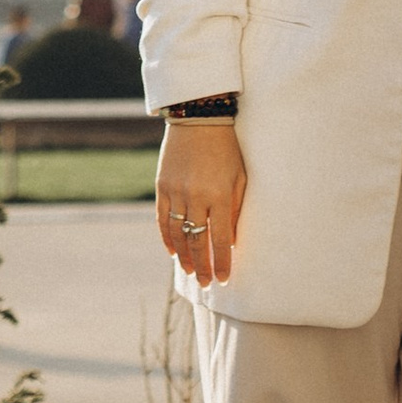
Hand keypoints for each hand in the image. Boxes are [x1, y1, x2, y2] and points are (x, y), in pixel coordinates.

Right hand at [155, 116, 243, 285]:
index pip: (221, 239)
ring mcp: (177, 191)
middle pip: (198, 241)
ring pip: (178, 233)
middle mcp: (197, 196)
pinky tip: (173, 251)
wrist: (198, 119)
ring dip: (184, 256)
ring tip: (190, 272)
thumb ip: (236, 209)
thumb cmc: (226, 149)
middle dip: (202, 266)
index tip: (223, 278)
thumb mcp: (239, 177)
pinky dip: (167, 237)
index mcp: (220, 195)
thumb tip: (232, 242)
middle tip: (205, 283)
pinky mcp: (163, 185)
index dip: (222, 262)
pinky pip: (163, 218)